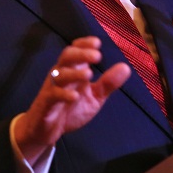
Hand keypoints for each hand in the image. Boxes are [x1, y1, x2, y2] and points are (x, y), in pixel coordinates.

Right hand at [13, 36, 130, 164]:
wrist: (46, 130)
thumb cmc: (70, 109)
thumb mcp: (94, 97)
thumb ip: (107, 83)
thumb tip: (126, 67)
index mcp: (72, 70)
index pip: (75, 50)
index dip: (84, 44)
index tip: (97, 42)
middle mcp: (61, 75)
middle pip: (66, 56)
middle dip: (81, 53)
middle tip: (97, 56)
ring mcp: (52, 88)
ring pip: (59, 74)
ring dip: (74, 73)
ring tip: (89, 74)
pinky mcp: (46, 103)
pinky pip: (53, 95)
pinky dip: (63, 94)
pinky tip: (75, 96)